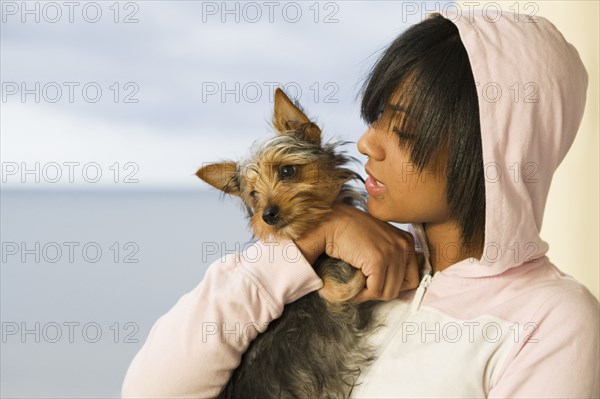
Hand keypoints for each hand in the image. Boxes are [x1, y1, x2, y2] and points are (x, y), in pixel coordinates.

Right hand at [293, 203, 419, 302]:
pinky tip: (352, 288)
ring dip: (370, 294)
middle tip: (364, 286)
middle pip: (400, 288)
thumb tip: (398, 289)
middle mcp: (403, 246)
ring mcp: (392, 253)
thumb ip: (391, 261)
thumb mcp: (378, 243)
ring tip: (358, 286)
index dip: (390, 286)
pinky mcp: (378, 260)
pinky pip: (374, 291)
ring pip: (388, 292)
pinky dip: (361, 295)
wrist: (331, 221)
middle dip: (380, 291)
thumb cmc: (348, 232)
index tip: (374, 283)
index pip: (411, 279)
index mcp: (405, 242)